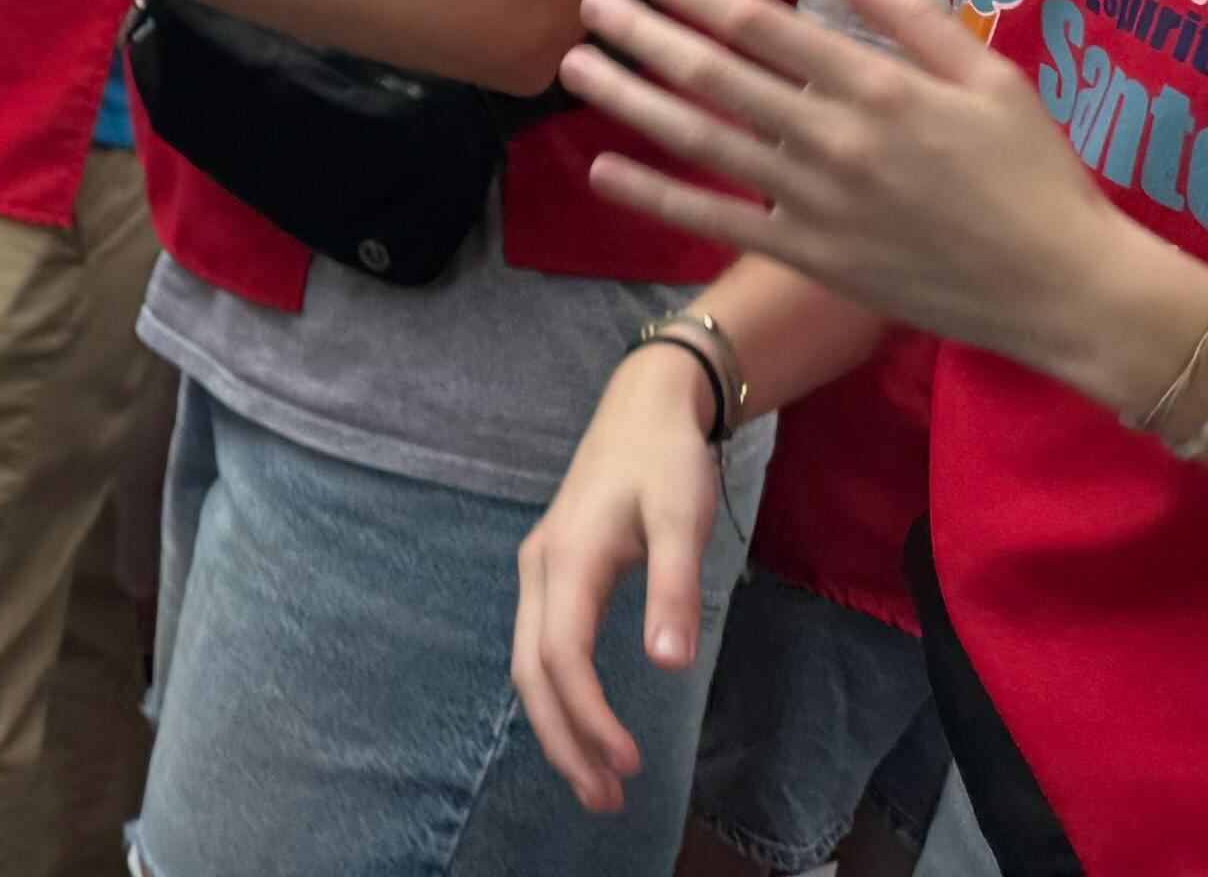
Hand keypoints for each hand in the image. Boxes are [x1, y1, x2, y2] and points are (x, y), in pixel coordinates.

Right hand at [511, 346, 722, 815]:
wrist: (642, 406)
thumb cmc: (664, 461)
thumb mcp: (680, 519)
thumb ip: (672, 590)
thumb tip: (667, 664)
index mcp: (567, 559)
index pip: (561, 655)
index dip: (588, 715)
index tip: (628, 762)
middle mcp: (540, 570)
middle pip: (531, 671)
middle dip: (563, 741)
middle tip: (606, 801)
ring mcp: (539, 571)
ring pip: (528, 664)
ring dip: (558, 726)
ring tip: (597, 781)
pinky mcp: (552, 573)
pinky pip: (540, 648)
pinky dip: (556, 696)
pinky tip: (584, 723)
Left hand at [563, 0, 1206, 396]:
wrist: (1067, 288)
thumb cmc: (1039, 174)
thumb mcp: (991, 76)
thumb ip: (911, 17)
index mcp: (879, 85)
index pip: (763, 24)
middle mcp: (835, 137)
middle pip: (715, 74)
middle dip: (644, 32)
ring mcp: (817, 201)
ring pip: (702, 141)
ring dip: (632, 99)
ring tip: (575, 63)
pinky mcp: (812, 255)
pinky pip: (717, 220)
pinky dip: (655, 195)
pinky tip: (602, 167)